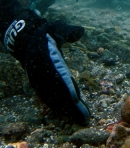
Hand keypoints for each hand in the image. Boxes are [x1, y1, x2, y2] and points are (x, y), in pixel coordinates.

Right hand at [1, 0, 89, 124]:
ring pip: (52, 99)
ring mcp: (38, 81)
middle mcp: (41, 73)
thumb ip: (68, 31)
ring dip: (65, 110)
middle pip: (56, 92)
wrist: (26, 39)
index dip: (67, 87)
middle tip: (85, 118)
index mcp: (47, 59)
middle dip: (70, 106)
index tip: (77, 98)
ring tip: (80, 119)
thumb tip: (80, 31)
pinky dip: (58, 107)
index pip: (58, 75)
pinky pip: (48, 98)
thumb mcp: (57, 27)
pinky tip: (68, 113)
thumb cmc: (46, 33)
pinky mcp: (39, 85)